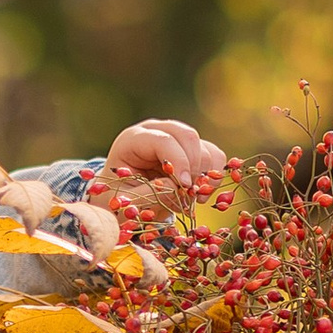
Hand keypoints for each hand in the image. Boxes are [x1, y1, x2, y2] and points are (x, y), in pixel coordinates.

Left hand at [104, 117, 226, 188]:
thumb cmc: (118, 197)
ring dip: (205, 176)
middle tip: (191, 195)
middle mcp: (157, 131)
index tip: (185, 187)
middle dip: (194, 167)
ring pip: (204, 148)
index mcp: (133, 139)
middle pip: (188, 136)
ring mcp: (177, 139)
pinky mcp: (192, 150)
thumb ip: (149, 194)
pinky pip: (214, 157)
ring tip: (192, 200)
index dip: (178, 162)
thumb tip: (180, 188)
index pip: (163, 140)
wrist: (122, 198)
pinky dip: (213, 177)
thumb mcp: (126, 200)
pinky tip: (199, 196)